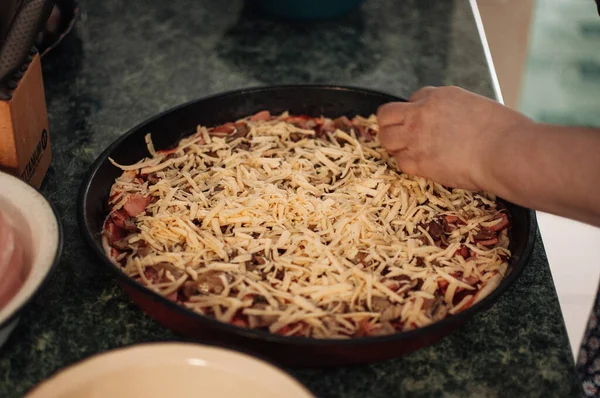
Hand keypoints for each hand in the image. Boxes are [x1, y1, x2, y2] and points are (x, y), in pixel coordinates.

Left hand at [377, 86, 533, 190]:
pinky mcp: (417, 161)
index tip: (424, 124)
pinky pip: (399, 162)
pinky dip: (408, 165)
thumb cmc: (504, 132)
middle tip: (403, 137)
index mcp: (439, 96)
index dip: (416, 113)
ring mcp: (415, 136)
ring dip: (395, 145)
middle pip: (387, 115)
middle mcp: (421, 113)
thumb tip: (450, 123)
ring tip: (410, 152)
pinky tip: (423, 166)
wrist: (505, 151)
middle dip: (392, 125)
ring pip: (386, 138)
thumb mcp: (476, 107)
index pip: (413, 99)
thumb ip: (454, 112)